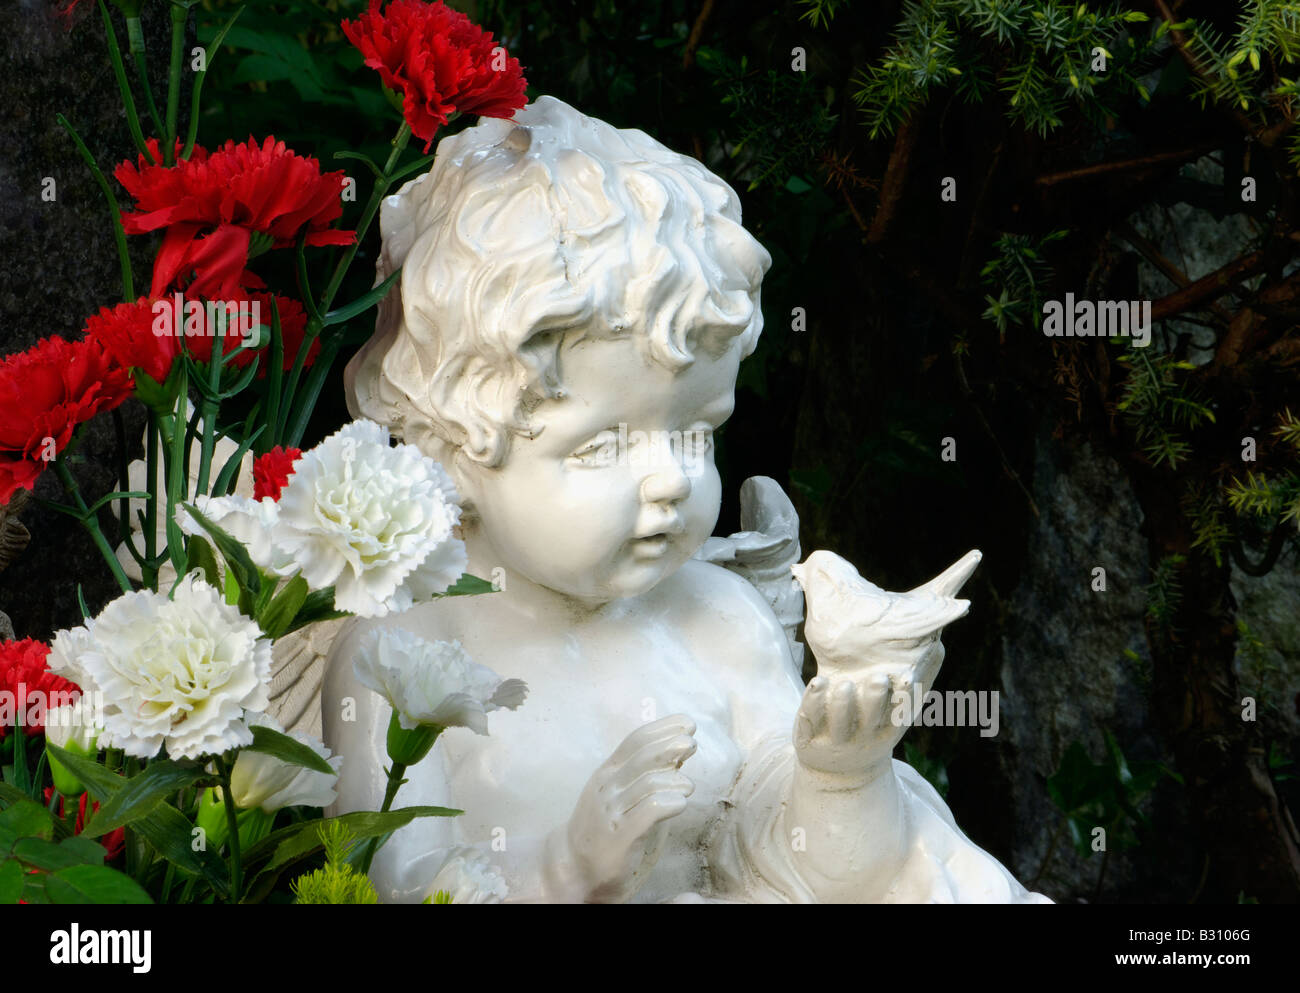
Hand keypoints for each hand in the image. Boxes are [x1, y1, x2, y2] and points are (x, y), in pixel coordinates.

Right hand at [554, 714, 696, 902]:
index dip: (663, 728)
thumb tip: (678, 750)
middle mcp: (607, 786)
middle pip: (643, 756)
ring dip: (676, 781)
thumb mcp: (619, 794)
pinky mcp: (619, 836)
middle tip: (691, 744)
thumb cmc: (604, 828)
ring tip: (688, 787)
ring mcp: (611, 810)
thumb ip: (644, 773)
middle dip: (671, 745)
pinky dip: (671, 803)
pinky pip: (649, 811)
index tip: (687, 724)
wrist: (574, 867)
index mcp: (607, 772)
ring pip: (650, 783)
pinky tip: (680, 804)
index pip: (635, 740)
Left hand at [794, 633, 945, 778]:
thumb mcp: (894, 711)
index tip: (907, 680)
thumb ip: (914, 682)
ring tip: (844, 684)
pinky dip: (813, 702)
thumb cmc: (872, 725)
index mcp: (886, 730)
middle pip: (871, 720)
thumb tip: (937, 642)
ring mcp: (835, 740)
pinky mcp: (808, 738)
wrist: (837, 767)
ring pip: (839, 723)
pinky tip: (818, 682)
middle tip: (878, 678)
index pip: (898, 717)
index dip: (903, 700)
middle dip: (875, 700)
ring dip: (842, 704)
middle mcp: (863, 738)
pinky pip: (810, 719)